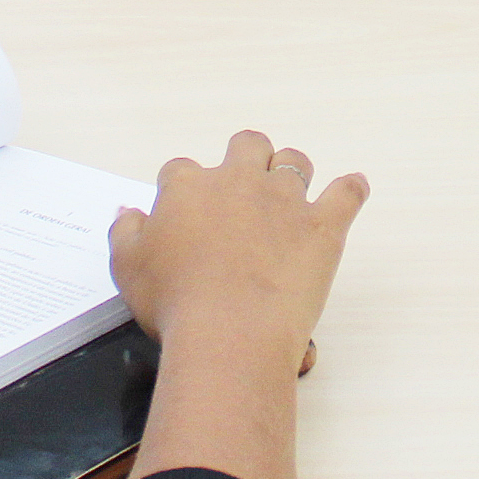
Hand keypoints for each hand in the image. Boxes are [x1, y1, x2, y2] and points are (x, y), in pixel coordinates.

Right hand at [111, 129, 366, 357]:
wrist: (229, 331)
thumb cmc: (176, 303)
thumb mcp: (128, 270)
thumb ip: (126, 233)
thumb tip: (128, 213)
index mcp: (189, 187)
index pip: (181, 171)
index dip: (183, 187)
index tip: (185, 208)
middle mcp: (238, 181)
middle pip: (246, 146)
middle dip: (244, 158)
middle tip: (242, 185)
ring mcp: (284, 200)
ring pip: (293, 162)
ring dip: (291, 171)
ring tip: (289, 192)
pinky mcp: (322, 224)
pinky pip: (346, 193)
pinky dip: (350, 190)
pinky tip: (351, 189)